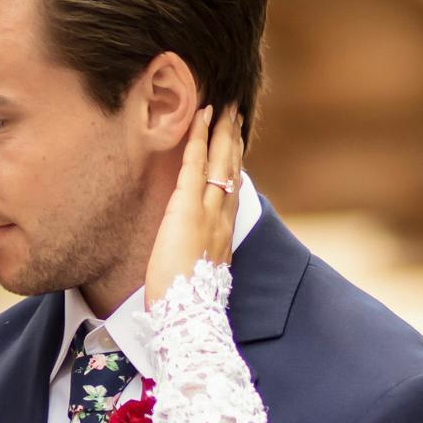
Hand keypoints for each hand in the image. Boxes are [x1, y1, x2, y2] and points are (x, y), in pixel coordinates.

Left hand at [144, 103, 246, 308]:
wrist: (188, 315)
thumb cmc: (186, 303)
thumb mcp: (197, 273)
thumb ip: (198, 255)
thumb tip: (191, 250)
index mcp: (224, 233)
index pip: (232, 190)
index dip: (234, 164)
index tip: (235, 145)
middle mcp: (223, 218)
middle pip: (233, 169)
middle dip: (234, 139)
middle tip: (236, 112)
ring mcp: (208, 211)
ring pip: (221, 161)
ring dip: (223, 131)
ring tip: (224, 107)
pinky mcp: (188, 208)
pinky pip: (196, 164)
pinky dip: (199, 138)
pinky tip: (202, 117)